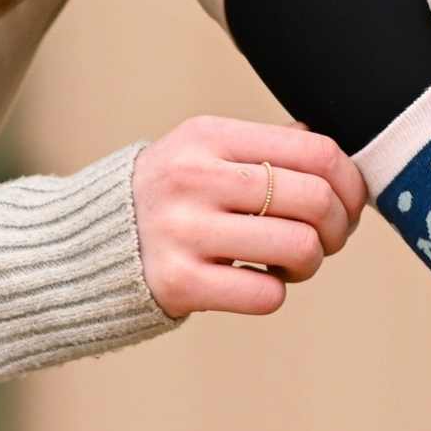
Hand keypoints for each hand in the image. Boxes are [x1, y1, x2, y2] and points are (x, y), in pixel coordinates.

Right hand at [133, 116, 366, 319]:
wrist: (80, 248)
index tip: (347, 205)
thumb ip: (265, 148)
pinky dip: (275, 293)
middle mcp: (194, 178)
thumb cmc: (164, 199)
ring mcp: (183, 231)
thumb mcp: (202, 152)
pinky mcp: (177, 283)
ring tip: (287, 264)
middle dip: (337, 228)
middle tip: (324, 240)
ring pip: (300, 248)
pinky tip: (252, 283)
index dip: (350, 184)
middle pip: (315, 199)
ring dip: (310, 263)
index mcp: (208, 135)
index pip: (317, 151)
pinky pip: (267, 295)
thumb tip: (341, 162)